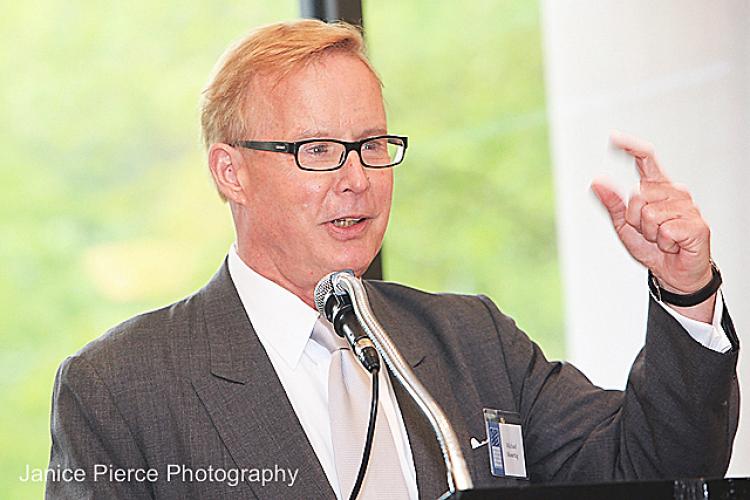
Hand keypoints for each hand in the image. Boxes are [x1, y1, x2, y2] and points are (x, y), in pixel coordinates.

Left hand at [591, 131, 714, 318]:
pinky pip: (664, 230)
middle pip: (637, 196)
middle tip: (648, 232)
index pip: (645, 161)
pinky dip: (663, 243)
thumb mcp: (624, 225)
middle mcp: (674, 192)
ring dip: (649, 233)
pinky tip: (673, 245)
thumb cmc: (652, 248)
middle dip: (634, 219)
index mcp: (657, 189)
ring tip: (661, 239)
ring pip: (649, 214)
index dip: (631, 148)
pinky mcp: (696, 225)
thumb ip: (612, 203)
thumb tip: (597, 182)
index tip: (614, 138)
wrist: (673, 273)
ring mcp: (687, 207)